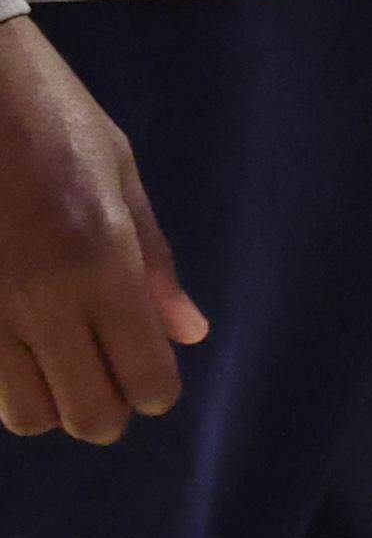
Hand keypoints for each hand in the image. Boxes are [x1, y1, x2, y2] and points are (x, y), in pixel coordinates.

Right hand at [0, 16, 208, 442]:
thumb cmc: (56, 120)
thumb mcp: (122, 175)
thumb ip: (155, 262)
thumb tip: (189, 332)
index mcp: (102, 260)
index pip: (141, 373)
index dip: (156, 389)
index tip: (155, 377)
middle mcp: (45, 301)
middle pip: (86, 415)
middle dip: (109, 408)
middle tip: (112, 373)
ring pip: (27, 416)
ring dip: (55, 401)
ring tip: (65, 360)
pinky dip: (11, 383)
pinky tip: (24, 346)